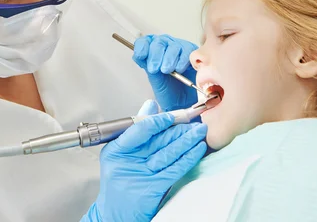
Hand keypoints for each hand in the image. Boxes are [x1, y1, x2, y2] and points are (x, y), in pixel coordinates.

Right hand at [81, 100, 206, 221]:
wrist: (116, 213)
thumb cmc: (118, 180)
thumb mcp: (119, 152)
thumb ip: (137, 129)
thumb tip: (151, 105)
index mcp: (116, 150)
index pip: (139, 130)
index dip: (158, 121)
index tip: (172, 115)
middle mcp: (128, 162)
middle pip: (158, 140)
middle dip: (179, 129)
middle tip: (194, 120)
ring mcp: (142, 176)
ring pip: (169, 153)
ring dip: (187, 140)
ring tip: (200, 131)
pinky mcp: (155, 188)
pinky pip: (176, 169)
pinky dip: (188, 157)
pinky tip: (198, 149)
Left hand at [133, 35, 198, 110]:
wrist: (181, 101)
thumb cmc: (167, 88)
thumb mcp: (154, 77)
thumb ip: (147, 65)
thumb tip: (138, 55)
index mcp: (152, 49)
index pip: (145, 41)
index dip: (142, 47)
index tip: (141, 56)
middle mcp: (166, 46)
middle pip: (159, 42)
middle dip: (155, 55)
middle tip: (154, 68)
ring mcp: (180, 48)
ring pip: (173, 46)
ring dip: (169, 59)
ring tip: (166, 71)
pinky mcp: (192, 53)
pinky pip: (187, 52)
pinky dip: (182, 60)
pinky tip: (178, 69)